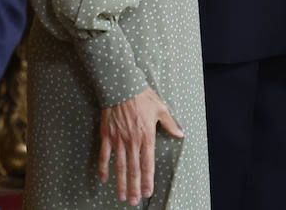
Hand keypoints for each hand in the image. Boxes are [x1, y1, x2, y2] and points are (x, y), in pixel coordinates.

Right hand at [98, 87, 183, 203]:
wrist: (122, 86)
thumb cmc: (143, 96)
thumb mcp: (161, 108)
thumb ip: (171, 124)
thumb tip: (181, 134)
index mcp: (147, 136)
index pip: (148, 163)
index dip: (148, 179)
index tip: (148, 192)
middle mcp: (132, 141)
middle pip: (134, 169)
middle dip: (135, 187)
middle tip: (134, 201)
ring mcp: (118, 140)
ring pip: (120, 166)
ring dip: (121, 183)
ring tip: (122, 196)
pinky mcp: (107, 136)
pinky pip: (104, 156)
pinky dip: (104, 168)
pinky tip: (104, 179)